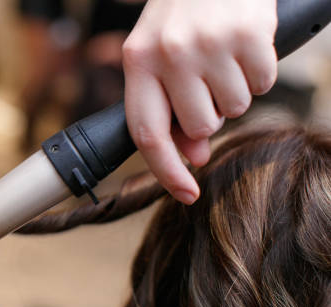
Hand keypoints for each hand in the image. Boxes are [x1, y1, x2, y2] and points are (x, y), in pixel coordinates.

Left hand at [122, 0, 276, 202]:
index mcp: (138, 60)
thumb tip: (195, 157)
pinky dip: (258, 71)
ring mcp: (211, 43)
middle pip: (200, 125)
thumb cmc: (182, 15)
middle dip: (209, 113)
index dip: (166, 170)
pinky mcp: (250, 33)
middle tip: (206, 78)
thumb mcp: (160, 56)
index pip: (147, 132)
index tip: (185, 194)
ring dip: (234, 90)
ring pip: (235, 107)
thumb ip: (169, 107)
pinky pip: (264, 83)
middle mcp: (171, 53)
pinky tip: (242, 46)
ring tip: (222, 55)